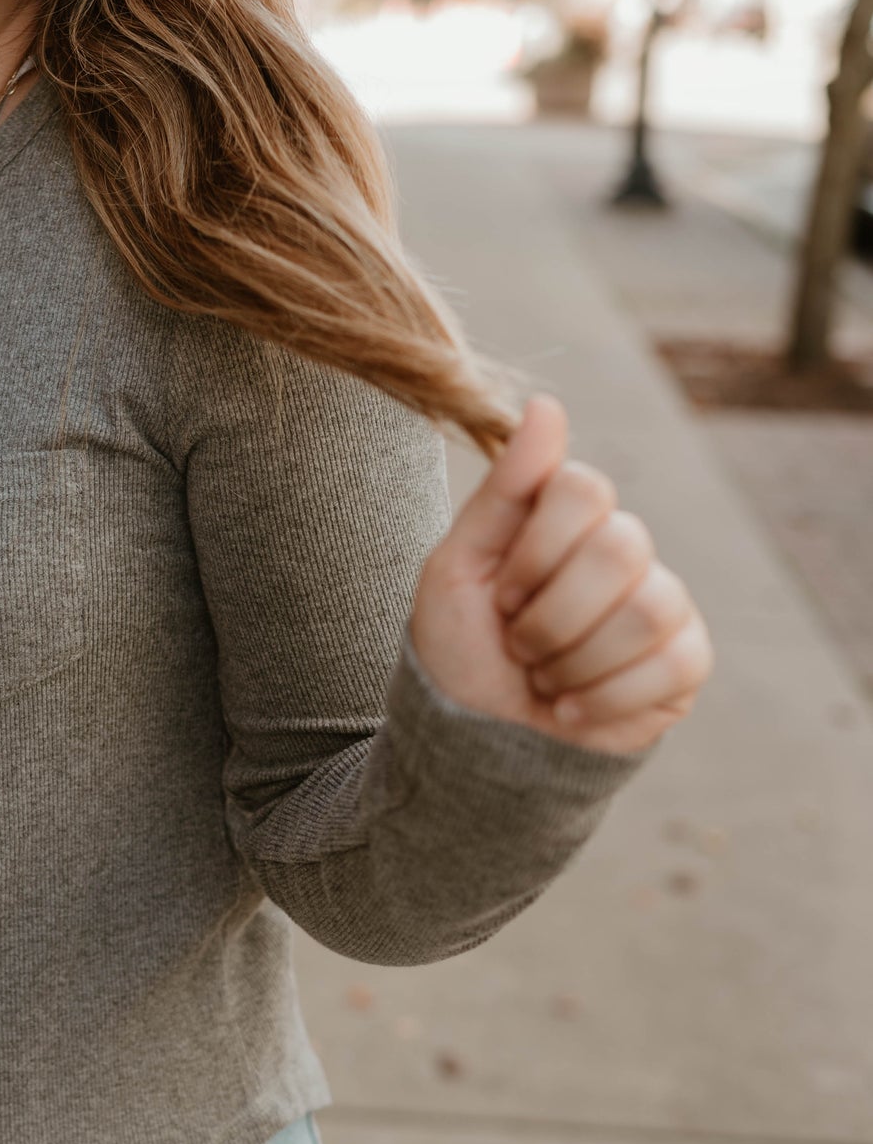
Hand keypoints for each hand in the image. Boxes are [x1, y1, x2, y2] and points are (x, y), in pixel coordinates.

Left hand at [407, 392, 712, 755]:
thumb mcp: (457, 566)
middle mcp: (625, 550)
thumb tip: (545, 402)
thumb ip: (504, 489)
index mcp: (570, 518)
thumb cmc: (460, 650)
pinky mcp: (687, 664)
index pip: (585, 487)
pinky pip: (673, 663)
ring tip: (545, 679)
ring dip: (573, 661)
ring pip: (647, 609)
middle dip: (550, 614)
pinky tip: (572, 711)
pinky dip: (602, 699)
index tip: (501, 593)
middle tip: (521, 644)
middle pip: (623, 546)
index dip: (536, 550)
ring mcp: (664, 604)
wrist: (472, 742)